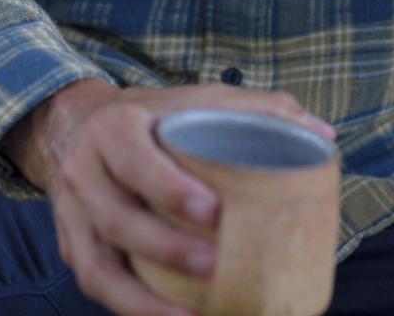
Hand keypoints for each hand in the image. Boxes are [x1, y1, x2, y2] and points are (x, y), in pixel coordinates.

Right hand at [0, 77, 335, 315]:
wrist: (80, 126)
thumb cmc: (154, 117)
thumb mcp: (196, 99)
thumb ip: (256, 109)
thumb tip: (320, 134)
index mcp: (114, 127)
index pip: (135, 159)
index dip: (169, 188)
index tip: (215, 213)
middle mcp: (85, 171)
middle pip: (117, 218)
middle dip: (165, 248)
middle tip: (214, 265)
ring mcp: (72, 214)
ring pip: (99, 266)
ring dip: (144, 299)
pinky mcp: (72, 248)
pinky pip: (97, 286)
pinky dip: (132, 310)